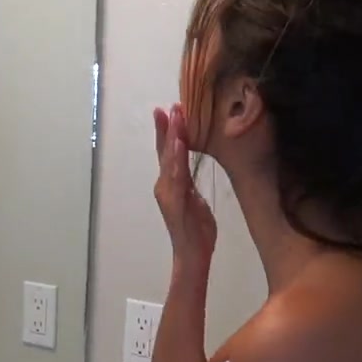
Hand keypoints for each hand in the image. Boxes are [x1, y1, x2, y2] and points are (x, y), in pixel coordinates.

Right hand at [153, 105, 215, 271]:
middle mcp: (164, 186)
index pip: (169, 153)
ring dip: (172, 136)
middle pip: (165, 151)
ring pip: (169, 159)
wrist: (193, 256)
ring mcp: (168, 193)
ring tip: (175, 116)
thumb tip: (189, 170)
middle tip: (170, 105)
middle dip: (168, 127)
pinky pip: (176, 175)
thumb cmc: (197, 232)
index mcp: (172, 184)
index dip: (169, 132)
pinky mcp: (174, 202)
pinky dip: (175, 158)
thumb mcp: (196, 202)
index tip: (171, 111)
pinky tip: (178, 143)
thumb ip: (189, 185)